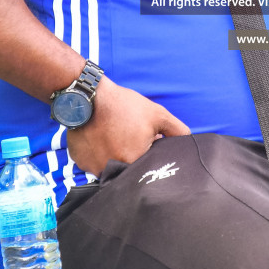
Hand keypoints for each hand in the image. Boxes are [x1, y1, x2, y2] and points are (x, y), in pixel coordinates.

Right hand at [65, 76, 190, 177]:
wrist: (88, 96)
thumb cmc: (125, 106)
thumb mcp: (157, 115)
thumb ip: (177, 130)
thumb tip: (188, 141)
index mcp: (132, 163)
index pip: (145, 171)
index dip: (147, 158)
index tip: (143, 144)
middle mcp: (110, 171)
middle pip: (126, 172)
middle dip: (130, 158)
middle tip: (127, 139)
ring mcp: (92, 168)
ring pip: (108, 168)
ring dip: (113, 157)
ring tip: (113, 137)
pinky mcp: (79, 161)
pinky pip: (92, 163)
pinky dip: (97, 153)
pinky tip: (99, 137)